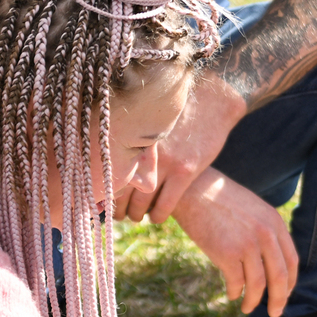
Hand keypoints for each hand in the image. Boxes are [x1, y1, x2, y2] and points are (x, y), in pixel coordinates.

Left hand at [117, 73, 245, 223]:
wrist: (213, 99)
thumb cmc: (179, 107)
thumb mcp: (147, 120)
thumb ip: (133, 137)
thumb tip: (114, 152)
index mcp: (129, 138)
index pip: (109, 173)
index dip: (105, 191)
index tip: (103, 199)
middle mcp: (142, 152)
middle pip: (121, 191)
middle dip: (118, 208)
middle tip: (117, 215)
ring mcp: (165, 162)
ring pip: (141, 202)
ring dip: (137, 214)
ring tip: (136, 217)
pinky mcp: (186, 171)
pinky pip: (166, 204)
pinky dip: (158, 215)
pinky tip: (156, 218)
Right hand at [171, 168, 298, 316]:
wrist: (192, 189)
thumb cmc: (219, 201)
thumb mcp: (253, 210)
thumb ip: (265, 231)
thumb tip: (270, 262)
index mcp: (275, 223)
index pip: (291, 260)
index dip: (290, 282)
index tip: (285, 294)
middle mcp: (266, 234)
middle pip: (280, 277)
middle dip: (279, 299)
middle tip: (274, 312)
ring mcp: (247, 244)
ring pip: (259, 284)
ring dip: (254, 300)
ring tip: (247, 307)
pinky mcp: (227, 252)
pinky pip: (237, 282)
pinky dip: (235, 292)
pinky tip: (232, 295)